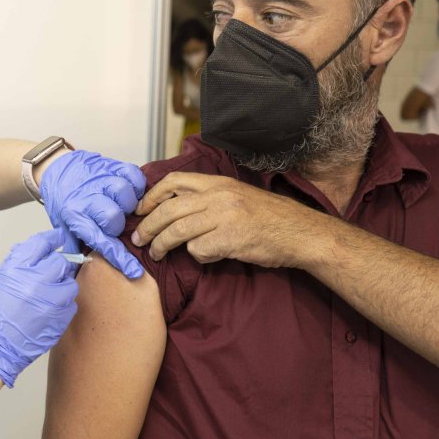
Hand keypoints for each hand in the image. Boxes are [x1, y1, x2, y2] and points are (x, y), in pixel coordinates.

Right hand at [0, 229, 78, 386]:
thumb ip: (17, 266)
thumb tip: (34, 256)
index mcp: (16, 269)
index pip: (41, 244)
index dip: (52, 239)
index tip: (58, 238)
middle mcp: (35, 281)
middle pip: (60, 262)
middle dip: (57, 266)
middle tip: (50, 274)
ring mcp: (50, 301)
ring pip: (69, 283)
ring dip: (62, 286)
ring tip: (49, 296)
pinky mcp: (60, 318)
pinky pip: (71, 304)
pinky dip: (64, 305)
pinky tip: (51, 311)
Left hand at [39, 150, 145, 278]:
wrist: (55, 170)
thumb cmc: (63, 200)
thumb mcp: (63, 225)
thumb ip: (74, 247)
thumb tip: (80, 272)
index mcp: (74, 215)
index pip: (100, 241)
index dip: (119, 258)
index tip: (134, 271)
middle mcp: (87, 197)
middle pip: (114, 216)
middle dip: (118, 224)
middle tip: (114, 222)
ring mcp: (99, 179)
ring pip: (124, 192)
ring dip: (128, 202)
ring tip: (123, 205)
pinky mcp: (110, 164)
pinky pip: (132, 174)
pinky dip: (136, 183)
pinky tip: (131, 190)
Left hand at [130, 172, 330, 267]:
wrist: (300, 233)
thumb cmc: (268, 218)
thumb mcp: (236, 197)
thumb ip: (207, 200)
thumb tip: (173, 212)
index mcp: (218, 183)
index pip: (173, 182)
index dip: (151, 196)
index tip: (140, 211)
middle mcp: (219, 195)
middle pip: (169, 209)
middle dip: (148, 226)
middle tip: (138, 240)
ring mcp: (224, 216)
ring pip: (177, 231)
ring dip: (162, 245)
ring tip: (156, 255)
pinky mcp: (230, 238)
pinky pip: (198, 249)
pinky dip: (197, 255)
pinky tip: (207, 256)